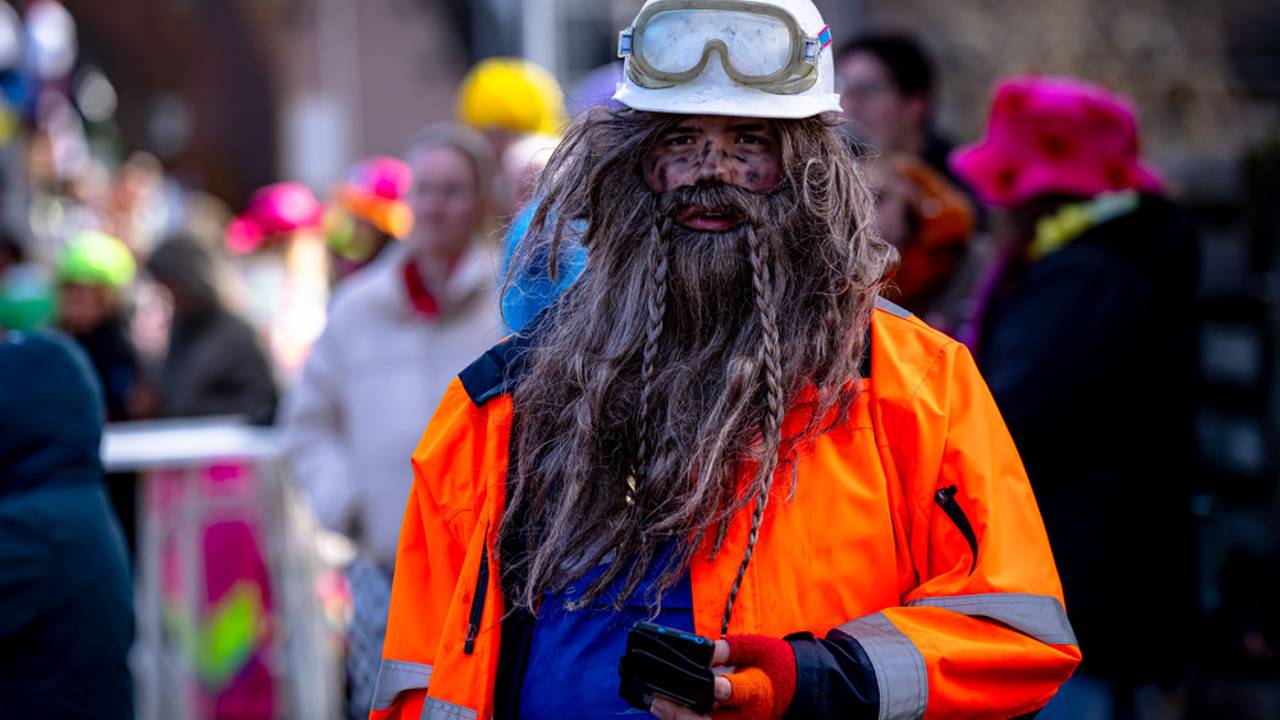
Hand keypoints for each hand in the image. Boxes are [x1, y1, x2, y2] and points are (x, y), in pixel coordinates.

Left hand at [652, 634, 797, 719]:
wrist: (788, 690)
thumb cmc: (771, 665)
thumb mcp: (757, 648)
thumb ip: (730, 648)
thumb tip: (704, 652)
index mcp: (756, 690)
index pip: (738, 691)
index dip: (723, 689)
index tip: (713, 685)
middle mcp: (745, 716)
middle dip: (682, 714)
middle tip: (658, 700)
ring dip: (677, 718)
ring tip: (656, 703)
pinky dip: (682, 717)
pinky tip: (664, 707)